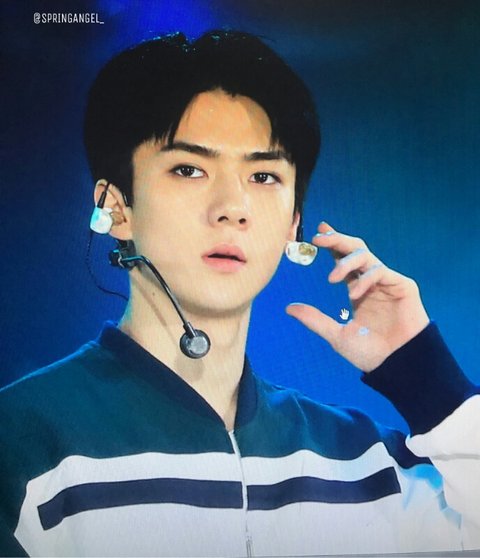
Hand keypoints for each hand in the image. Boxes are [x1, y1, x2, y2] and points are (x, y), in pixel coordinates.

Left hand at [286, 222, 429, 371]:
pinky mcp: (402, 286)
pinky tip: (354, 294)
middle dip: (337, 239)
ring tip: (332, 278)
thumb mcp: (336, 335)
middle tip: (319, 238)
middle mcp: (371, 281)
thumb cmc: (370, 353)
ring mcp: (387, 282)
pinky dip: (365, 279)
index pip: (343, 259)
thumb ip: (315, 320)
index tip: (317, 233)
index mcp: (356, 289)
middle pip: (354, 249)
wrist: (396, 366)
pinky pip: (380, 272)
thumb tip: (289, 308)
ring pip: (366, 256)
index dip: (332, 244)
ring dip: (346, 261)